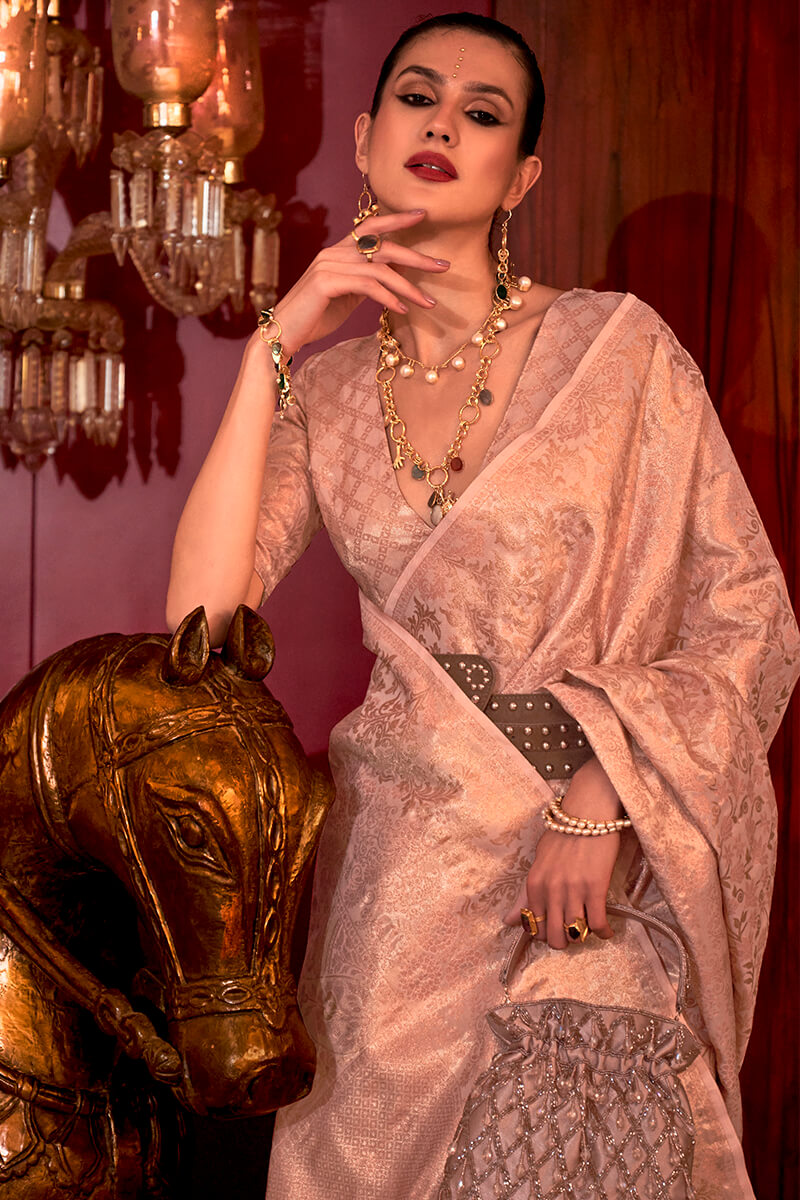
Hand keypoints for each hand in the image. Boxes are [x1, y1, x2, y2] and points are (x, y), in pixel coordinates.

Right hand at [248, 209, 448, 358]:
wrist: (280, 334)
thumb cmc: (314, 319)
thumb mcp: (345, 296)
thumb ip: (365, 283)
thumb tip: (392, 278)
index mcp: (337, 251)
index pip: (370, 227)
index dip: (397, 219)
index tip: (423, 214)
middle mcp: (333, 252)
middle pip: (382, 246)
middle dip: (416, 256)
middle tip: (443, 266)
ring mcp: (328, 265)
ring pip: (379, 269)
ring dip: (409, 287)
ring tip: (430, 303)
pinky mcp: (326, 283)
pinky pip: (367, 286)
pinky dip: (389, 298)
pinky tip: (403, 310)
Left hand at [503, 757, 624, 949]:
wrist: (587, 811)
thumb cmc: (563, 834)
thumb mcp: (538, 862)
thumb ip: (524, 895)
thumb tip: (507, 922)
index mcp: (533, 884)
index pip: (534, 927)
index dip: (546, 934)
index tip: (556, 929)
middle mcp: (550, 890)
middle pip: (554, 937)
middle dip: (563, 941)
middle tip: (571, 933)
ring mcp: (573, 890)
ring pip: (575, 933)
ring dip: (582, 936)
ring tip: (588, 928)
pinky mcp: (596, 887)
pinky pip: (598, 923)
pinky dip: (604, 932)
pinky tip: (607, 931)